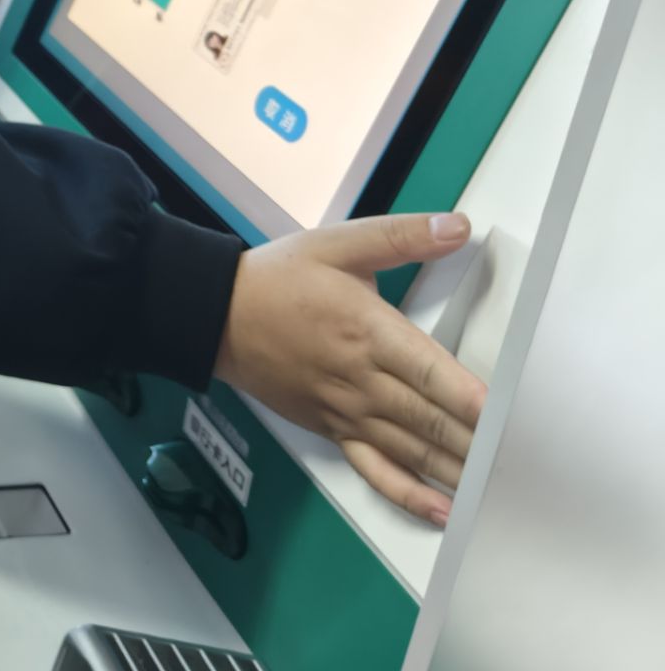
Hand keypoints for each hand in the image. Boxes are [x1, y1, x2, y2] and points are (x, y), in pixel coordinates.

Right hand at [215, 212, 487, 525]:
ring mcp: (346, 410)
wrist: (214, 315)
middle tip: (522, 462)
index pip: (431, 372)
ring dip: (455, 471)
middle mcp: (360, 379)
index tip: (508, 418)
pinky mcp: (332, 429)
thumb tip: (457, 226)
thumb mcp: (338, 244)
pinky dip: (409, 494)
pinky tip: (441, 509)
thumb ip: (401, 236)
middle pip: (429, 420)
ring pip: (410, 450)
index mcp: (367, 331)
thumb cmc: (276, 279)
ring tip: (498, 489)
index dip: (472, 399)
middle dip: (478, 444)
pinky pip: (375, 470)